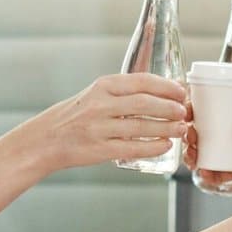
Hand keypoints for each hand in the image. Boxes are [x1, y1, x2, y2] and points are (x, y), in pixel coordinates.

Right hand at [1, 73, 187, 176]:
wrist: (46, 139)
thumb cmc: (77, 116)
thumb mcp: (96, 95)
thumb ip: (123, 94)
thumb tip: (163, 95)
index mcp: (102, 86)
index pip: (140, 81)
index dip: (165, 86)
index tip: (181, 91)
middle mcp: (100, 104)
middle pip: (144, 103)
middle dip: (169, 107)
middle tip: (184, 112)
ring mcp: (99, 128)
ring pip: (141, 126)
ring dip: (166, 128)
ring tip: (181, 129)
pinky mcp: (99, 150)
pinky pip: (132, 148)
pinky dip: (152, 147)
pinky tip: (165, 145)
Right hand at [188, 109, 231, 188]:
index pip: (212, 108)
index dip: (194, 110)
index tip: (187, 114)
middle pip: (204, 132)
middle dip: (191, 137)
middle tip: (191, 140)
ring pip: (208, 154)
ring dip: (196, 156)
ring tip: (194, 160)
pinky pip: (221, 174)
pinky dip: (211, 175)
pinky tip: (204, 175)